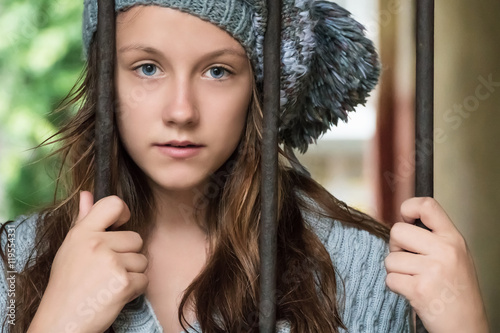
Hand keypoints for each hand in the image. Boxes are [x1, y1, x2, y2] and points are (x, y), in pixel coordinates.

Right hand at [28, 191, 148, 332]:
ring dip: (132, 273)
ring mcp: (111, 263)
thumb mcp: (70, 248)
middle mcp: (97, 244)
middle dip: (128, 254)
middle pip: (136, 238)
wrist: (62, 321)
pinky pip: (144, 279)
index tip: (121, 224)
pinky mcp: (124, 283)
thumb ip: (83, 220)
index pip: (114, 204)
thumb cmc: (67, 284)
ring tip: (108, 283)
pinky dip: (134, 289)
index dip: (123, 212)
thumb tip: (88, 194)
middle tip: (106, 270)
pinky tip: (115, 295)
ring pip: (142, 260)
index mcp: (82, 232)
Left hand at [384, 197, 488, 332]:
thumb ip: (434, 237)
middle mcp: (444, 250)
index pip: (427, 205)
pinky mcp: (419, 289)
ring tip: (415, 279)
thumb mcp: (455, 255)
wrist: (467, 326)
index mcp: (453, 239)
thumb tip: (403, 221)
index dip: (408, 207)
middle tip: (408, 259)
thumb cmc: (458, 291)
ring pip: (390, 259)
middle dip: (396, 246)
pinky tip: (412, 291)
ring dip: (397, 271)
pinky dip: (396, 286)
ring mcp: (432, 270)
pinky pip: (390, 278)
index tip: (405, 218)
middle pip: (397, 231)